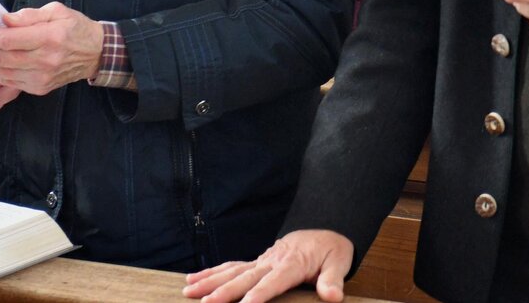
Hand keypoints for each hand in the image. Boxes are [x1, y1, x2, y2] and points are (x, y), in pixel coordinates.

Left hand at [0, 3, 105, 95]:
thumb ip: (29, 15)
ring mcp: (42, 77)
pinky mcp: (40, 88)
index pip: (8, 39)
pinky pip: (11, 82)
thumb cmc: (75, 28)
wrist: (95, 53)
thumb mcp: (57, 11)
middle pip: (1, 58)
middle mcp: (45, 60)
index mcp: (50, 37)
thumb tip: (4, 20)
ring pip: (2, 73)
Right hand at [184, 230, 353, 302]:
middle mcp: (273, 261)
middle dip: (226, 290)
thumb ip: (333, 280)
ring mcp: (262, 260)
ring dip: (210, 281)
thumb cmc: (331, 250)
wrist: (324, 231)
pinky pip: (231, 266)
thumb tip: (334, 297)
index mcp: (293, 264)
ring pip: (232, 271)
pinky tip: (192, 280)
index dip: (259, 294)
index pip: (273, 281)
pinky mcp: (256, 262)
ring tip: (189, 291)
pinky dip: (212, 272)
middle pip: (246, 277)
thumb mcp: (339, 262)